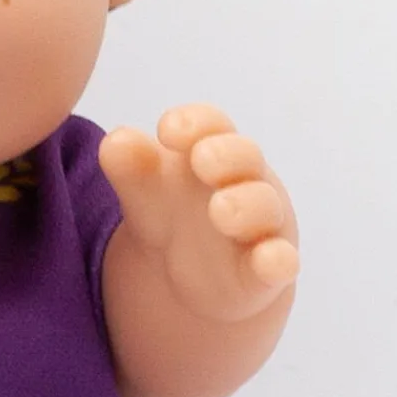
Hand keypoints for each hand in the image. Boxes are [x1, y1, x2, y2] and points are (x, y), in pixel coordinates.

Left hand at [99, 104, 298, 325]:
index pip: (209, 124)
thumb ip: (128, 166)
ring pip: (264, 206)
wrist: (191, 273)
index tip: (167, 131)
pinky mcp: (267, 268)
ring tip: (222, 210)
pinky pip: (280, 260)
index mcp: (210, 148)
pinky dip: (277, 261)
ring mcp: (260, 223)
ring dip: (247, 206)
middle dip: (226, 155)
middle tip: (202, 160)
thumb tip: (116, 141)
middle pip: (244, 156)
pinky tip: (271, 262)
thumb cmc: (170, 211)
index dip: (192, 123)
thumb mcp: (143, 190)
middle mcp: (242, 179)